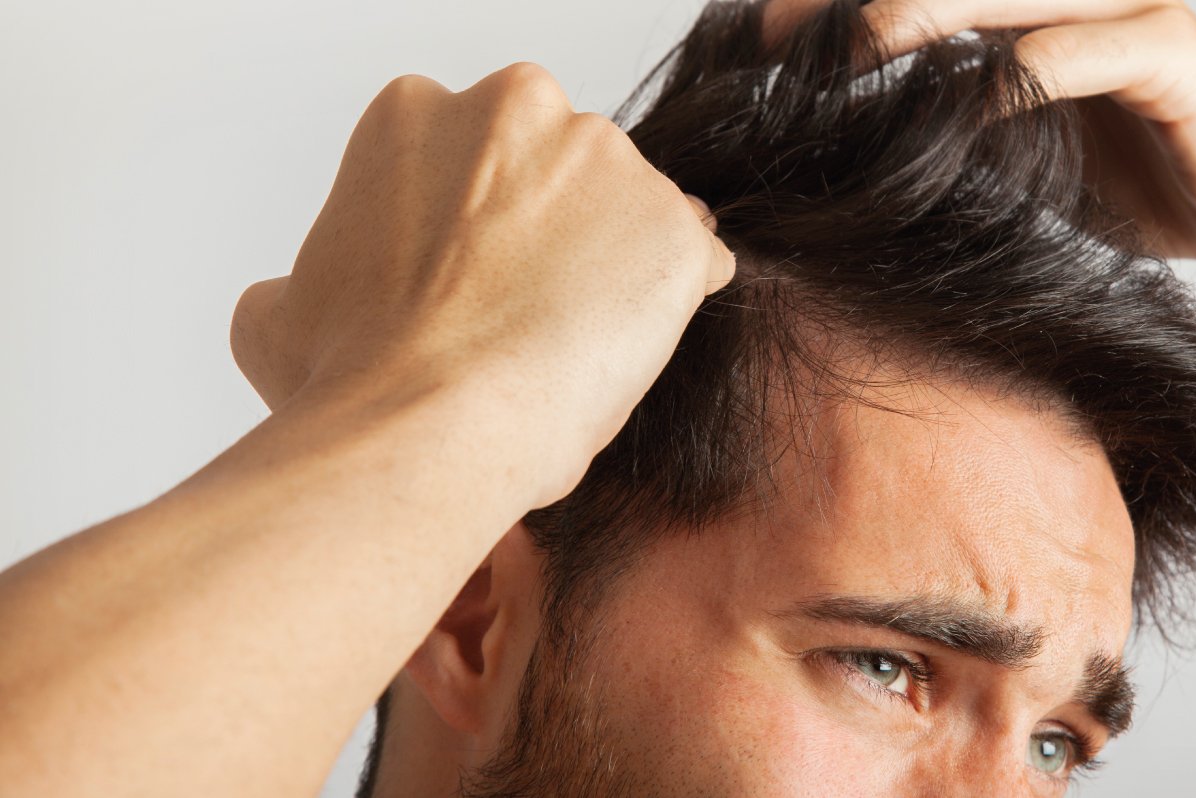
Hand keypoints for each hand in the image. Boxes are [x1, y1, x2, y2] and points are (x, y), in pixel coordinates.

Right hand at [230, 63, 733, 497]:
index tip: (465, 281)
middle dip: (549, 231)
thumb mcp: (278, 316)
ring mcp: (607, 163)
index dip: (473, 228)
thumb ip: (302, 279)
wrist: (430, 423)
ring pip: (627, 212)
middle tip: (519, 313)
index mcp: (417, 112)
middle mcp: (519, 108)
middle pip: (557, 168)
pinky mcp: (674, 227)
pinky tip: (624, 352)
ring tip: (568, 347)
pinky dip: (671, 303)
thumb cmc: (356, 375)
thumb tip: (292, 295)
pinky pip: (693, 261)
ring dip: (610, 267)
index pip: (473, 155)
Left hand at [767, 0, 1195, 295]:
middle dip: (860, 0)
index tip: (755, 47)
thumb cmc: (1149, 190)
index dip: (837, 10)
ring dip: (929, 11)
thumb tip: (855, 153)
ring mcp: (1128, 13)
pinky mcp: (1177, 54)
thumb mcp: (1026, 164)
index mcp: (1032, 15)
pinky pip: (1089, 47)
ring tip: (857, 45)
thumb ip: (957, 136)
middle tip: (774, 37)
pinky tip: (970, 104)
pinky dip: (1025, 73)